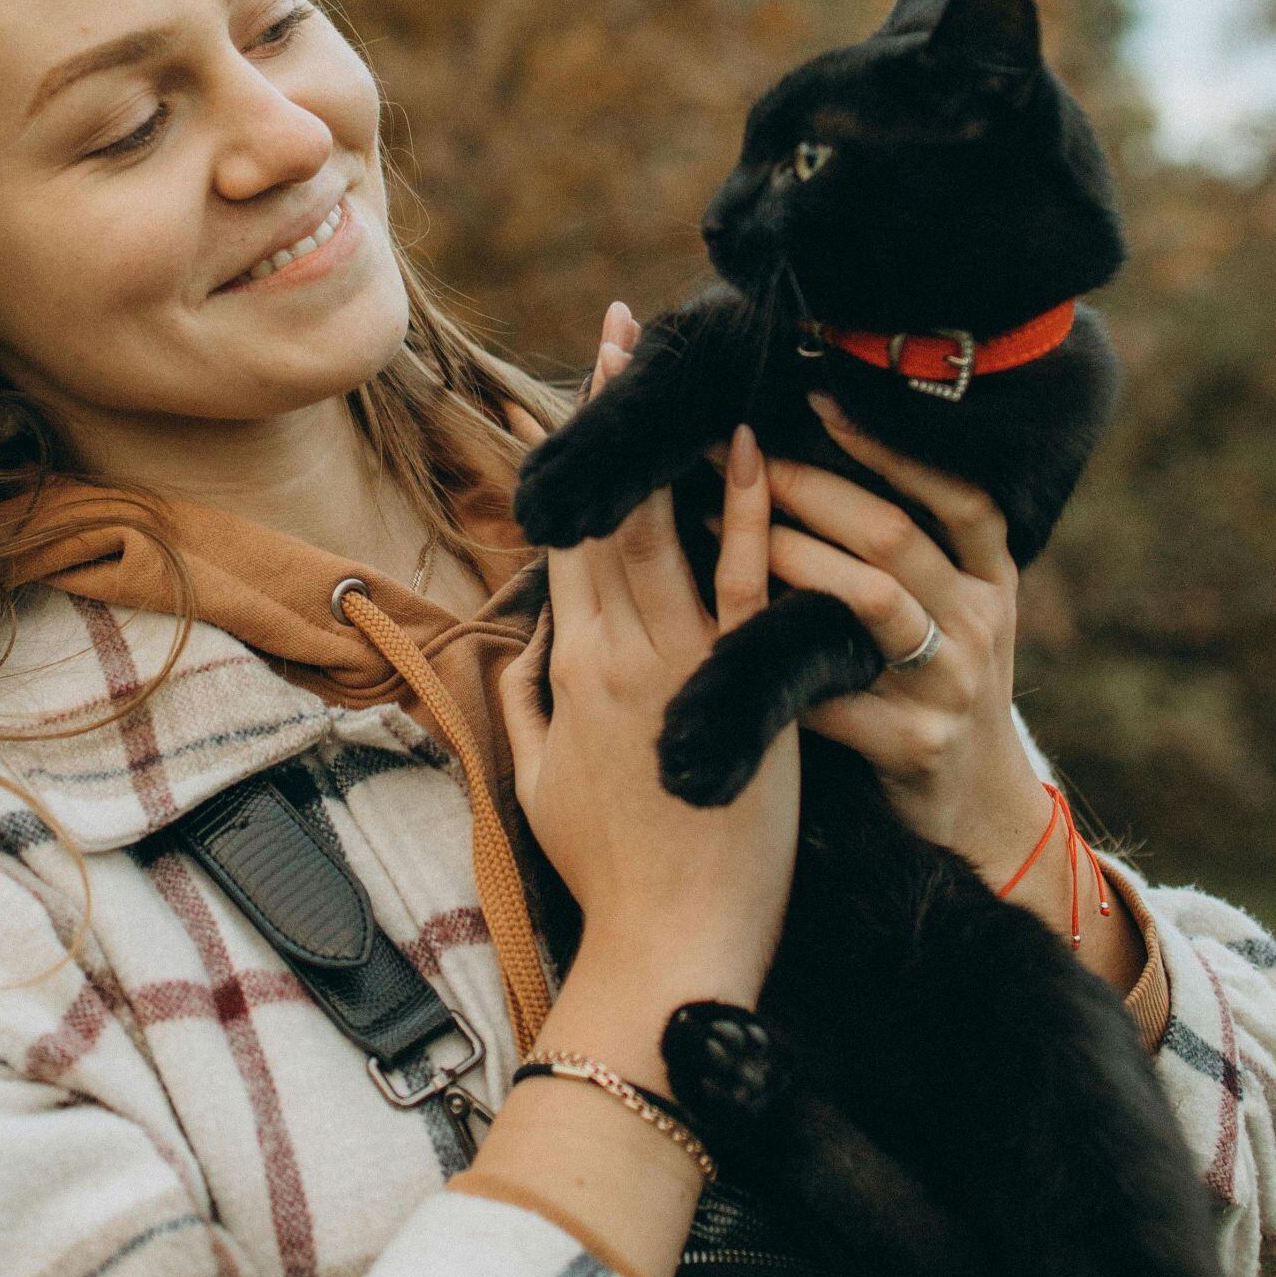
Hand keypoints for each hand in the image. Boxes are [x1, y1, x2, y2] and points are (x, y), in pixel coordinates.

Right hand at [498, 305, 798, 1019]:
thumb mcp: (538, 782)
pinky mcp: (733, 688)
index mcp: (570, 670)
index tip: (572, 395)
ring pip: (662, 531)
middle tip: (620, 331)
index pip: (567, 542)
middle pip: (608, 513)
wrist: (670, 946)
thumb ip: (529, 702)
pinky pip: (738, 586)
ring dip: (664, 440)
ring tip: (666, 360)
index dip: (569, 463)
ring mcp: (675, 666)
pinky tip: (749, 450)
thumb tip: (526, 645)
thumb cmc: (608, 875)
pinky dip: (743, 515)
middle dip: (609, 420)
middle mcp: (614, 652)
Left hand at [701, 387, 1051, 883]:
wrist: (975, 806)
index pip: (957, 494)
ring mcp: (952, 685)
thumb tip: (812, 449)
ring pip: (868, 602)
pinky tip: (725, 634)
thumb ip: (909, 546)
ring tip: (721, 529)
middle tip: (738, 455)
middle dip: (808, 489)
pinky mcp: (913, 745)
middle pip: (894, 535)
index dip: (891, 447)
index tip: (820, 399)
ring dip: (789, 558)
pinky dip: (779, 660)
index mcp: (992, 576)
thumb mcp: (952, 610)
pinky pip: (834, 692)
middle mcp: (981, 622)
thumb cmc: (936, 684)